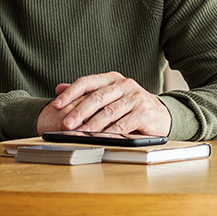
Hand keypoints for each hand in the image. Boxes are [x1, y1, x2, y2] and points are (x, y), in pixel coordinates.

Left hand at [37, 71, 172, 135]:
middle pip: (97, 97)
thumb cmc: (130, 106)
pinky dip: (111, 132)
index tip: (56, 104)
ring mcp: (135, 97)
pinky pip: (124, 123)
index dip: (70, 93)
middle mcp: (124, 85)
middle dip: (79, 112)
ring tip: (80, 133)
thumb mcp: (108, 95)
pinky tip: (101, 137)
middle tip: (66, 123)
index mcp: (112, 79)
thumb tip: (59, 87)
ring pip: (109, 111)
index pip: (87, 82)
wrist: (160, 114)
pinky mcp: (144, 112)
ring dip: (93, 124)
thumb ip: (85, 92)